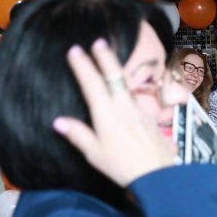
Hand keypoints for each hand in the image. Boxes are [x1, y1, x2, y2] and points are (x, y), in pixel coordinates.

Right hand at [53, 39, 174, 187]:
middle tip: (99, 41)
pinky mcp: (149, 118)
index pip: (92, 84)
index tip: (75, 50)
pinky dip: (127, 87)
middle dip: (105, 57)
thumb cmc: (123, 167)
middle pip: (114, 77)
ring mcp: (138, 111)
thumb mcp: (95, 154)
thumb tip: (58, 121)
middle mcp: (123, 108)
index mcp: (107, 115)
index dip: (83, 66)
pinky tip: (125, 89)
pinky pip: (135, 97)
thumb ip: (78, 135)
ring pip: (126, 85)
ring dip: (116, 70)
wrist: (158, 175)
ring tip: (110, 59)